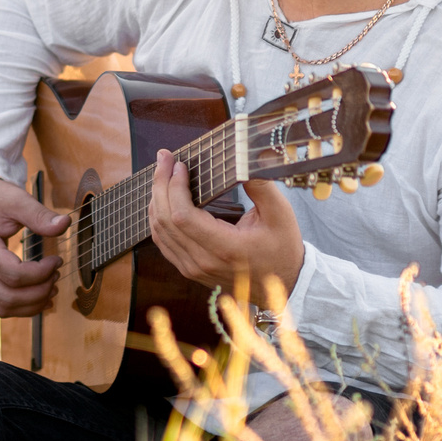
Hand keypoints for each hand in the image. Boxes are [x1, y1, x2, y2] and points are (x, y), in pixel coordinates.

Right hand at [0, 176, 69, 317]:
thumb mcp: (16, 199)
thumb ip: (39, 214)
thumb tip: (65, 224)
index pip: (13, 275)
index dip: (41, 273)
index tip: (57, 260)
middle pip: (9, 297)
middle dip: (39, 291)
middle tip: (57, 274)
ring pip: (3, 307)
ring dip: (31, 304)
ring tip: (51, 287)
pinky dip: (21, 307)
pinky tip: (39, 297)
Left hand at [146, 152, 303, 304]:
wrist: (284, 283)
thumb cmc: (282, 246)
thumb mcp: (281, 213)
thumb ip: (261, 185)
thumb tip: (244, 157)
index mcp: (225, 248)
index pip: (183, 217)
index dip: (175, 188)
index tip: (179, 165)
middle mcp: (203, 262)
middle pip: (165, 221)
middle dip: (160, 185)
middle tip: (164, 158)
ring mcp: (193, 268)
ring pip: (159, 232)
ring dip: (157, 199)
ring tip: (162, 173)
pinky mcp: (189, 269)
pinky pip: (163, 242)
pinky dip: (159, 217)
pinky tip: (163, 197)